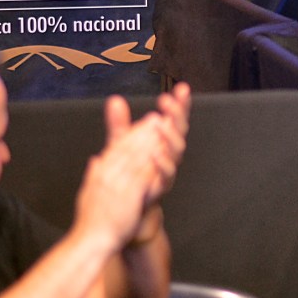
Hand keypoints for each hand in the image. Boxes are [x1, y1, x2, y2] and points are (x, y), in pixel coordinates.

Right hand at [74, 118, 165, 251]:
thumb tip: (95, 160)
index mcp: (99, 174)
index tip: (142, 123)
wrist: (91, 242)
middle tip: (157, 118)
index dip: (131, 133)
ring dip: (151, 141)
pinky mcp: (129, 195)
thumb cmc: (91, 222)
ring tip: (163, 129)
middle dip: (143, 131)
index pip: (117, 148)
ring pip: (137, 157)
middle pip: (128, 148)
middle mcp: (107, 175)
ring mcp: (117, 184)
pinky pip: (143, 174)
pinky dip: (152, 161)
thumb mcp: (88, 193)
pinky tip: (163, 152)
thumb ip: (93, 174)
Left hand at [101, 84, 190, 244]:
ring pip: (177, 150)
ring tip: (163, 123)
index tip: (182, 88)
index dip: (180, 104)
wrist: (127, 209)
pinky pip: (167, 172)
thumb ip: (120, 124)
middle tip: (169, 101)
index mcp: (162, 141)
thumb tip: (114, 99)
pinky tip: (155, 152)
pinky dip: (162, 162)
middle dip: (177, 114)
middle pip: (180, 130)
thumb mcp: (121, 145)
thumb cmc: (128, 176)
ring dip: (170, 136)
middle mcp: (169, 153)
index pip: (174, 118)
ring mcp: (168, 169)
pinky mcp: (162, 185)